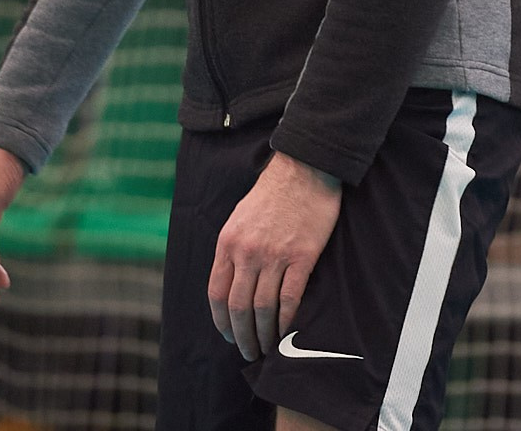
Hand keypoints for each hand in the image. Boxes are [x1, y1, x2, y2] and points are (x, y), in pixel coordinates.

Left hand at [210, 151, 342, 360]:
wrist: (304, 169)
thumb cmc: (272, 193)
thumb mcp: (239, 217)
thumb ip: (233, 249)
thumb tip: (231, 281)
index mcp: (228, 242)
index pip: (217, 292)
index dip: (220, 320)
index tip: (228, 335)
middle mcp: (247, 252)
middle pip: (238, 307)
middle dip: (242, 335)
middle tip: (248, 351)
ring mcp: (274, 255)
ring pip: (263, 308)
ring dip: (264, 334)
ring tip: (267, 347)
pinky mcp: (301, 257)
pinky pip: (290, 298)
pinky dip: (286, 320)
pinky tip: (287, 331)